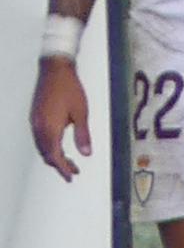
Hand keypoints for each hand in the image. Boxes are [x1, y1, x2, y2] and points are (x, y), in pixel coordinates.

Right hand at [30, 59, 87, 181]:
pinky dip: (49, 146)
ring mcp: (34, 122)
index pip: (55, 156)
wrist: (54, 70)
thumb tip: (86, 154)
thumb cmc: (70, 89)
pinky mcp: (35, 117)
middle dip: (59, 165)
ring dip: (54, 156)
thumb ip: (83, 135)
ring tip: (70, 161)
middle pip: (46, 154)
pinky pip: (39, 138)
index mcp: (50, 128)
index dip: (63, 169)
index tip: (72, 177)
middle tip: (74, 171)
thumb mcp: (81, 113)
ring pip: (41, 146)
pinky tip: (60, 146)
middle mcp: (39, 127)